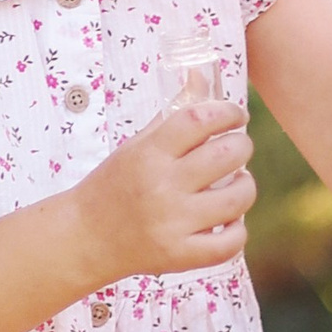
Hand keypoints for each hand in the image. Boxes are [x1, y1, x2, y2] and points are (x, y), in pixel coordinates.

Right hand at [73, 100, 255, 280]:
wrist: (85, 238)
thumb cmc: (114, 185)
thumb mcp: (136, 145)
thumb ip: (172, 116)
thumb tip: (201, 76)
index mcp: (149, 154)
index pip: (200, 119)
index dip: (228, 111)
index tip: (236, 115)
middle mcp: (162, 187)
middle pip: (228, 154)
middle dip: (242, 145)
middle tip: (237, 148)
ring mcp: (173, 224)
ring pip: (238, 198)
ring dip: (246, 185)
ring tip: (237, 182)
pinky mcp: (180, 255)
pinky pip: (231, 242)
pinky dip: (238, 229)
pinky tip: (228, 219)